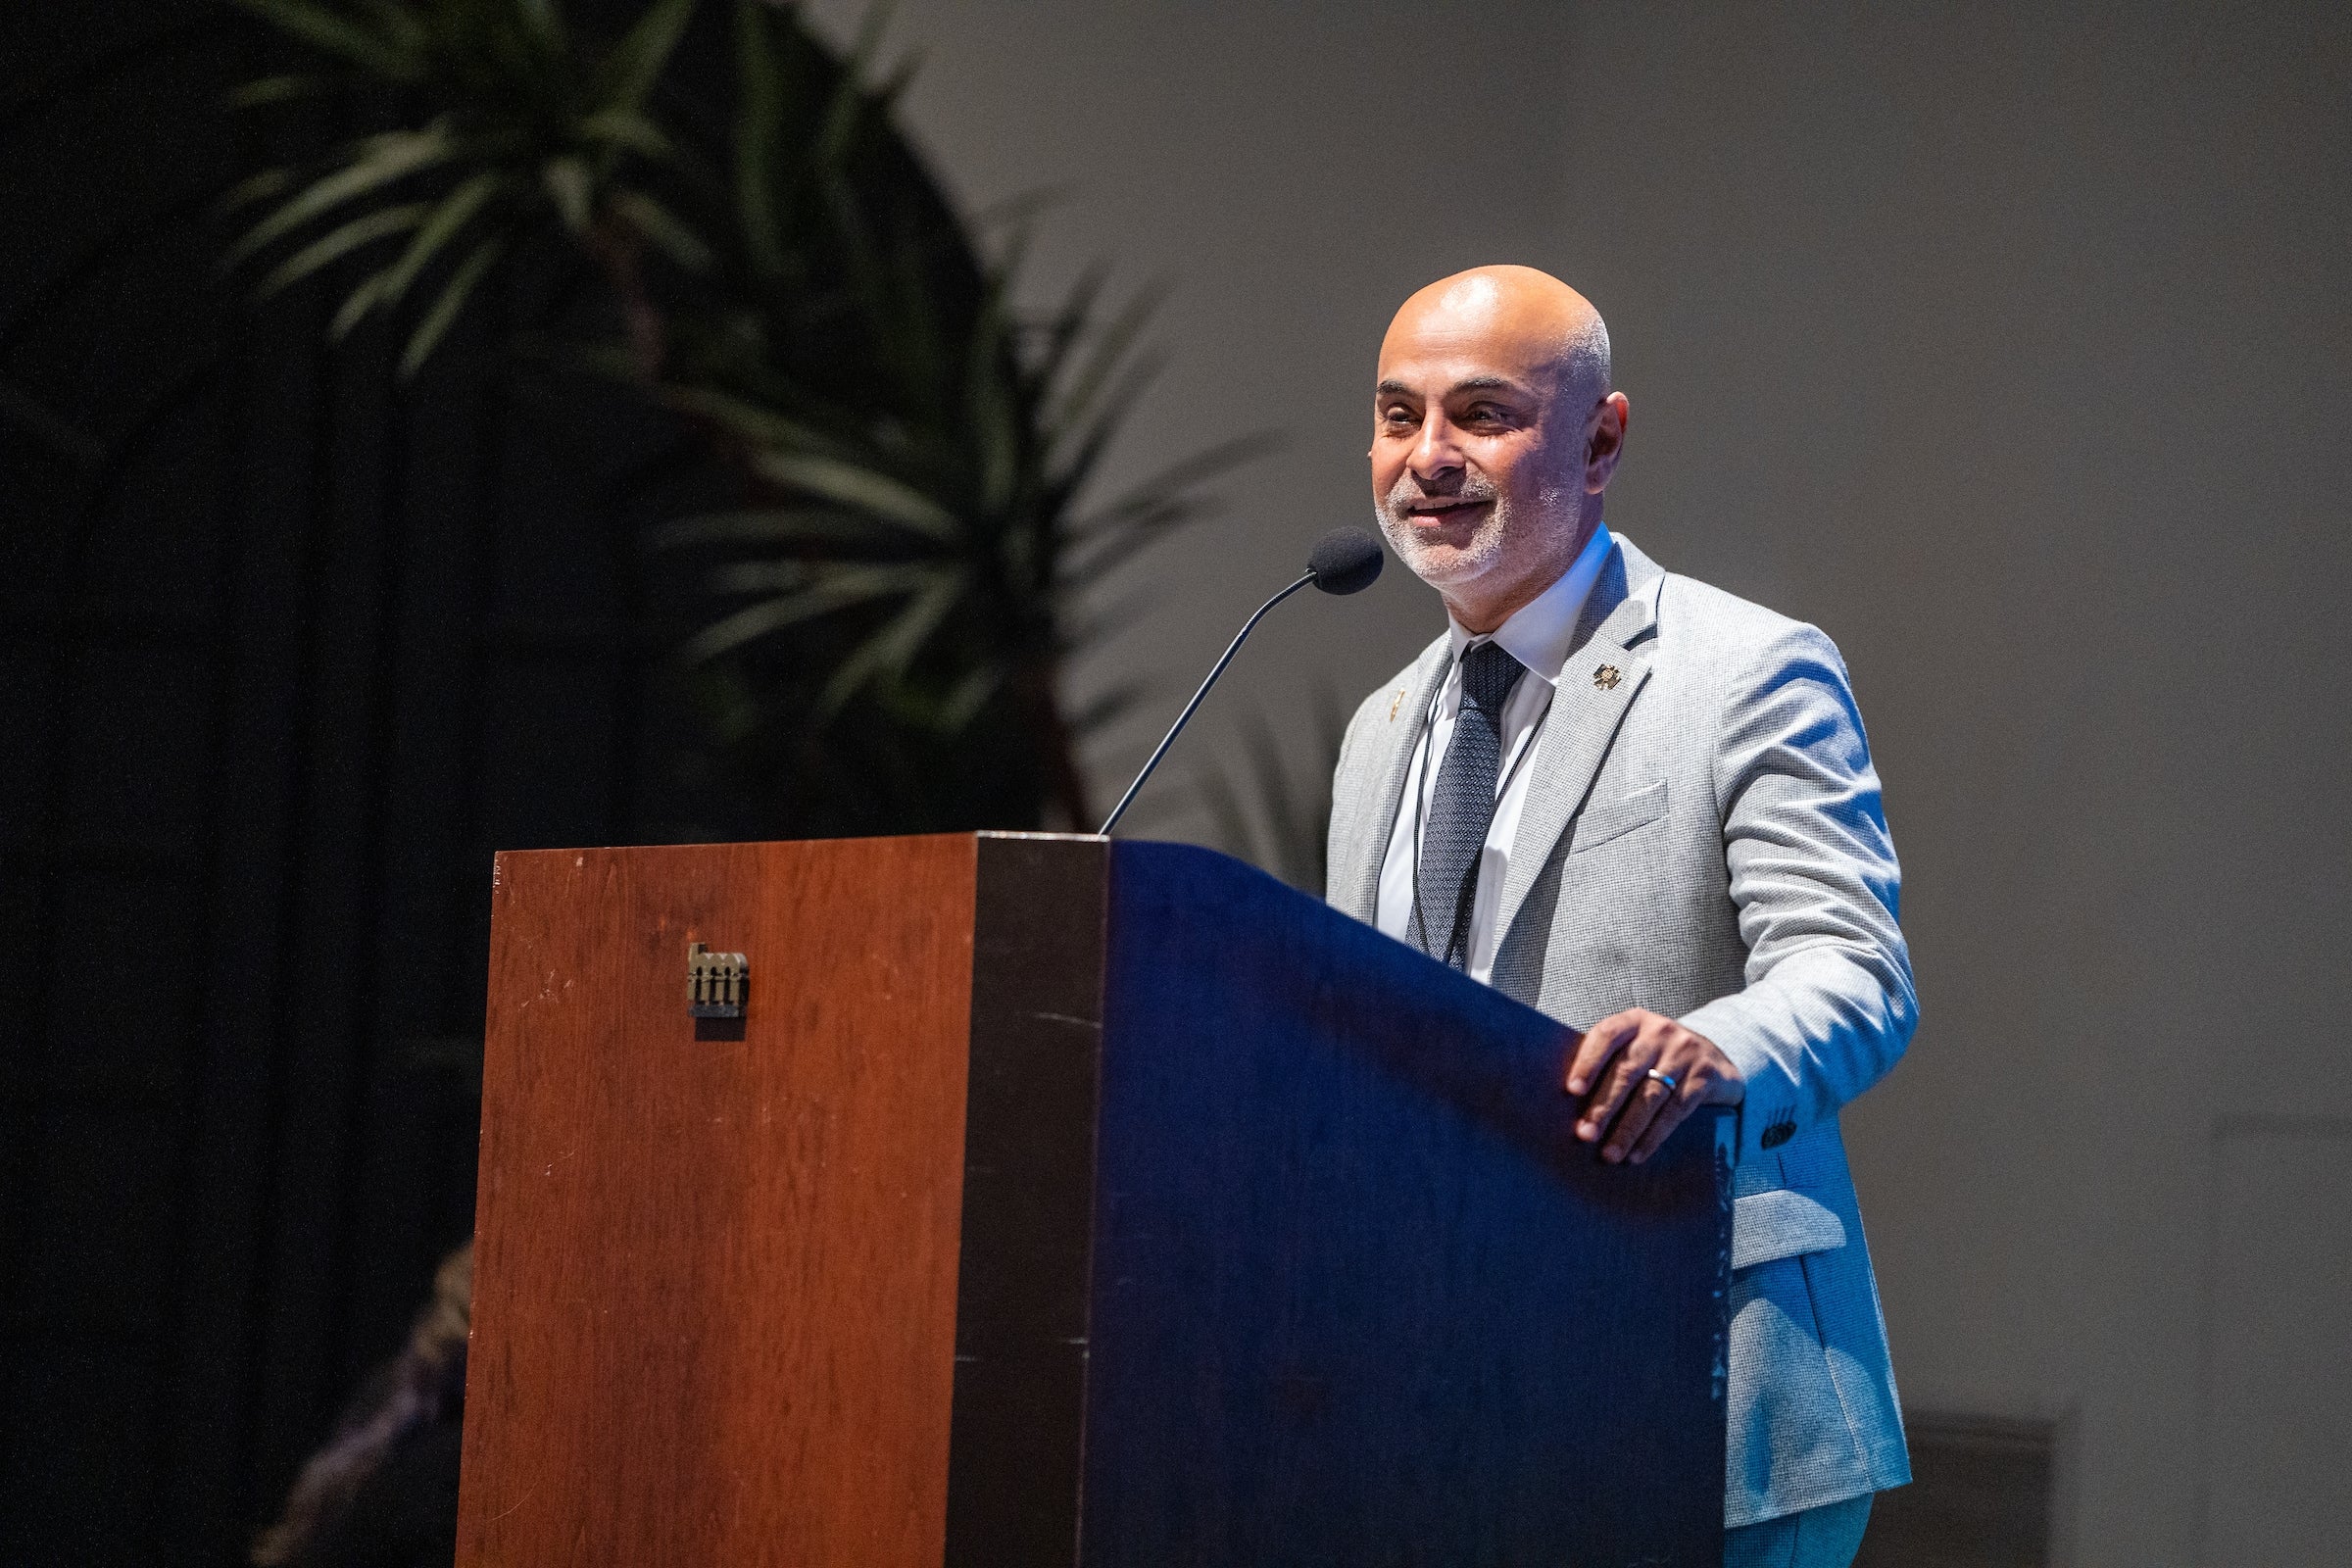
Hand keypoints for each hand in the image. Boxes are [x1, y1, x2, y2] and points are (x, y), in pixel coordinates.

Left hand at [1564, 1008, 1743, 1164]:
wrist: (1715, 1058)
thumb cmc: (1658, 1057)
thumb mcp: (1636, 1047)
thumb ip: (1609, 1062)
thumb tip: (1570, 1102)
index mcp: (1634, 1021)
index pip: (1607, 1035)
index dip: (1588, 1062)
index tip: (1572, 1090)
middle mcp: (1660, 1031)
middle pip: (1627, 1071)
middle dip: (1604, 1106)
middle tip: (1586, 1134)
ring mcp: (1685, 1052)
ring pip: (1650, 1096)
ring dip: (1627, 1129)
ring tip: (1610, 1154)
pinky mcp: (1704, 1076)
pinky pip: (1675, 1111)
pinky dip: (1653, 1136)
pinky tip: (1637, 1154)